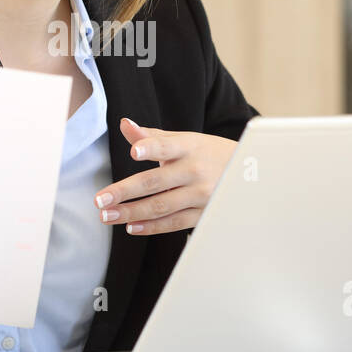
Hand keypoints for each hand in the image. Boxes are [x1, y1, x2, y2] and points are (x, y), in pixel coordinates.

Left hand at [93, 117, 236, 235]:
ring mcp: (201, 195)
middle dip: (126, 191)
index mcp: (189, 147)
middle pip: (156, 181)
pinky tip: (131, 227)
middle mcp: (195, 170)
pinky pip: (174, 223)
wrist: (251, 174)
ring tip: (108, 215)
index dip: (150, 147)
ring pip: (162, 206)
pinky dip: (152, 226)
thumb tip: (125, 124)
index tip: (133, 151)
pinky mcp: (204, 214)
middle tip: (100, 200)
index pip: (166, 145)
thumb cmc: (208, 154)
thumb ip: (152, 136)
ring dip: (132, 213)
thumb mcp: (186, 140)